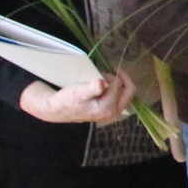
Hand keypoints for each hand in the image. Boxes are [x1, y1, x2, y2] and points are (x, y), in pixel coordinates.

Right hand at [20, 73, 134, 124]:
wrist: (58, 110)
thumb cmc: (67, 100)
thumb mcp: (78, 92)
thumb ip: (91, 88)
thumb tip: (101, 83)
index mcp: (108, 108)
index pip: (119, 84)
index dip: (110, 76)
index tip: (98, 76)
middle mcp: (114, 113)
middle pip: (129, 90)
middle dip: (120, 79)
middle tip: (106, 74)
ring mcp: (113, 113)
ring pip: (126, 93)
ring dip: (118, 84)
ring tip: (103, 81)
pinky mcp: (110, 112)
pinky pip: (121, 97)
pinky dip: (116, 89)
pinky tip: (105, 87)